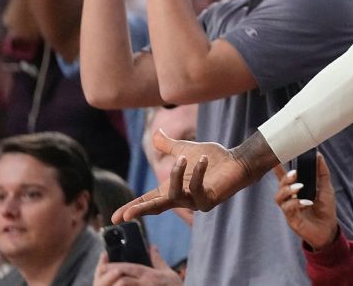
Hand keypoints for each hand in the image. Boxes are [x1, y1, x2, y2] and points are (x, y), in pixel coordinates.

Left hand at [94, 246, 181, 285]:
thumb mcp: (168, 272)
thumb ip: (158, 260)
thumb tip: (152, 247)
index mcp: (149, 274)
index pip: (129, 267)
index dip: (115, 266)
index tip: (104, 265)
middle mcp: (146, 283)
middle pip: (123, 278)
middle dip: (110, 276)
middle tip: (101, 274)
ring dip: (113, 285)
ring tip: (107, 284)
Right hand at [112, 130, 252, 221]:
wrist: (237, 161)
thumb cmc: (214, 158)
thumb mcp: (186, 150)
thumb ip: (169, 146)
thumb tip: (155, 133)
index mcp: (172, 189)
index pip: (148, 200)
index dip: (132, 207)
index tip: (115, 218)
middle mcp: (181, 199)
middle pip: (156, 207)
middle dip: (141, 210)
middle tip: (127, 215)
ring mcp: (194, 203)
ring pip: (174, 194)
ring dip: (177, 175)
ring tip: (185, 157)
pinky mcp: (208, 201)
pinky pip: (197, 190)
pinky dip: (198, 173)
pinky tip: (204, 160)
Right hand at [273, 154, 338, 249]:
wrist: (329, 229)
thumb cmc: (326, 208)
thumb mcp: (326, 188)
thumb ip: (322, 172)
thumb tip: (318, 155)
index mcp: (296, 190)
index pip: (284, 177)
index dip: (278, 168)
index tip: (275, 157)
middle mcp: (290, 199)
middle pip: (280, 186)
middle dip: (285, 178)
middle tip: (295, 174)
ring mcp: (289, 209)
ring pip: (279, 197)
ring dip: (288, 190)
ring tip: (300, 187)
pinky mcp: (291, 219)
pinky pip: (288, 209)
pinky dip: (296, 203)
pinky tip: (306, 202)